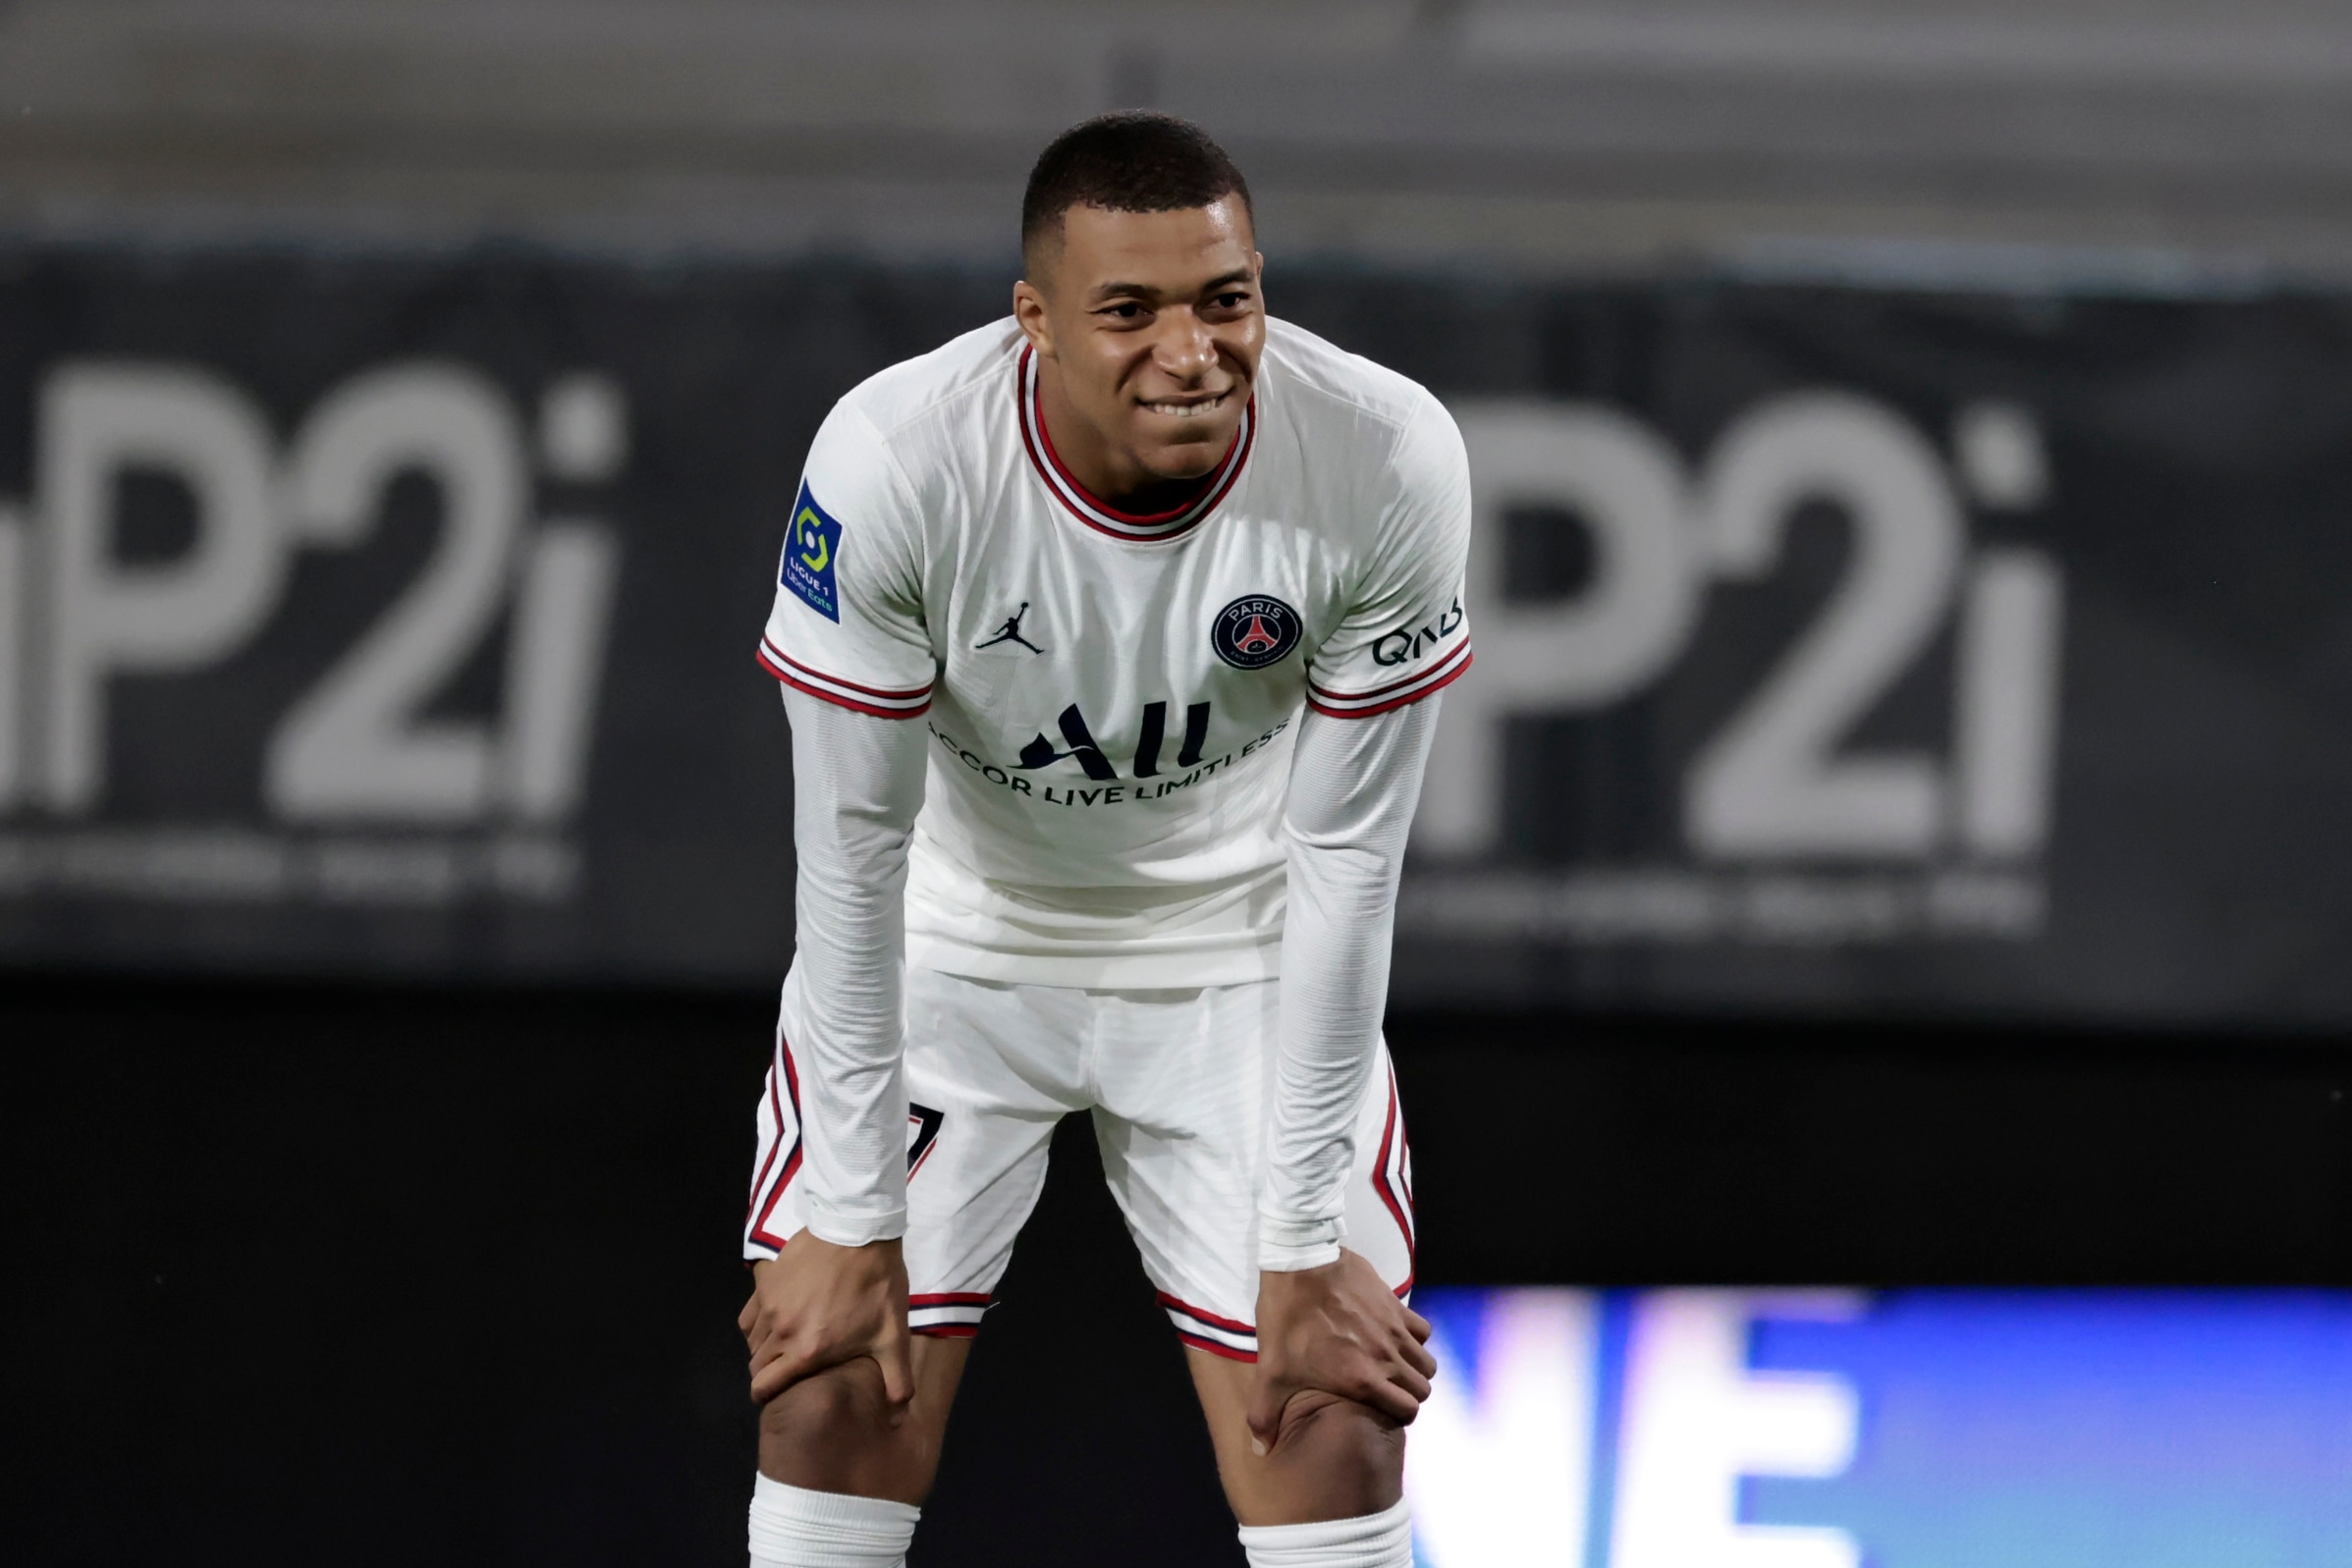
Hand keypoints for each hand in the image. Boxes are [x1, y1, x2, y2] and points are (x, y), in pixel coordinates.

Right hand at [737, 1230, 913, 1409]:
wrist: (858, 1230)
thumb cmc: (876, 1285)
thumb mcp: (892, 1334)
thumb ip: (896, 1377)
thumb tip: (900, 1412)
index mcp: (806, 1352)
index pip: (764, 1388)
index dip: (766, 1395)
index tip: (777, 1393)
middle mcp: (780, 1333)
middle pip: (757, 1366)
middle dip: (768, 1373)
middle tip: (788, 1367)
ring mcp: (769, 1306)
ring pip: (753, 1341)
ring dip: (765, 1348)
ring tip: (787, 1342)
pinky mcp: (765, 1283)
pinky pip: (749, 1315)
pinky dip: (757, 1324)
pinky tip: (776, 1319)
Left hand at [1247, 1248, 1434, 1449]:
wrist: (1300, 1262)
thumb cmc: (1286, 1320)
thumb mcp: (1271, 1370)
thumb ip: (1265, 1413)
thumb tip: (1259, 1452)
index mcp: (1362, 1379)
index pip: (1407, 1411)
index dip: (1400, 1415)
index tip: (1384, 1409)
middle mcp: (1386, 1356)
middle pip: (1422, 1388)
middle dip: (1409, 1393)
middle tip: (1388, 1390)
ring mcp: (1394, 1329)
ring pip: (1426, 1360)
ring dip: (1414, 1367)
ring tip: (1392, 1366)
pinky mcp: (1396, 1303)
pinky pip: (1422, 1329)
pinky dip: (1414, 1337)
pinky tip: (1392, 1336)